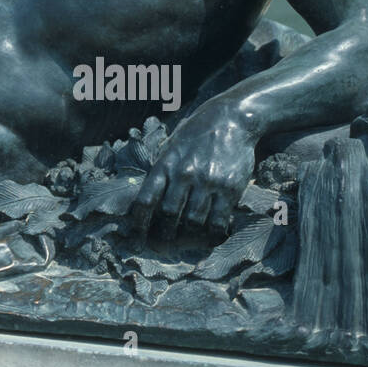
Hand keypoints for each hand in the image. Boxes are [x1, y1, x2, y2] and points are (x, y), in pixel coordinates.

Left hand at [128, 108, 255, 239]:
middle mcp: (184, 173)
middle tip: (161, 246)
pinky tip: (210, 235)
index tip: (137, 236)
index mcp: (165, 164)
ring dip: (188, 235)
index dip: (139, 222)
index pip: (146, 199)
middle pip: (168, 214)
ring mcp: (207, 181)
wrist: (230, 119)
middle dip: (163, 235)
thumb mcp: (172, 147)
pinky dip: (212, 232)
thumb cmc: (196, 134)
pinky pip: (217, 220)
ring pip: (193, 221)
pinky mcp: (229, 188)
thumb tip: (148, 199)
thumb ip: (162, 170)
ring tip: (186, 241)